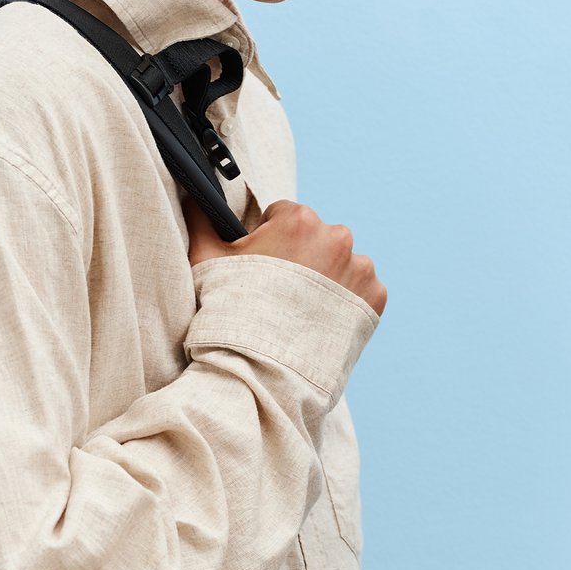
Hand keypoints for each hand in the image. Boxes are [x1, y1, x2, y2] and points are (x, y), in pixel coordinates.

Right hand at [187, 197, 387, 315]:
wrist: (263, 371)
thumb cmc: (232, 313)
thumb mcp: (206, 259)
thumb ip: (203, 219)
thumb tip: (196, 197)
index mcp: (299, 220)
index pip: (284, 216)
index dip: (269, 241)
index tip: (262, 268)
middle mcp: (337, 237)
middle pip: (316, 238)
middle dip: (301, 258)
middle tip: (280, 293)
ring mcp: (360, 269)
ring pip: (342, 264)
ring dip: (327, 279)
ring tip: (301, 311)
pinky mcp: (374, 298)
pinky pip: (361, 291)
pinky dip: (347, 302)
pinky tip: (322, 321)